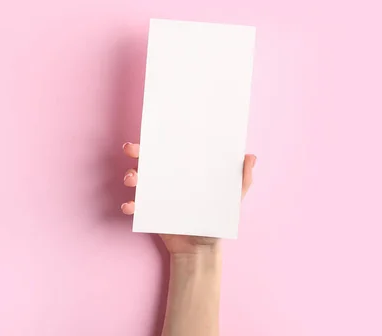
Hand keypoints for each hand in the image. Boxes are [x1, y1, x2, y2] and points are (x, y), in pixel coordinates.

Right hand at [120, 142, 255, 254]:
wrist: (202, 249)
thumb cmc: (217, 220)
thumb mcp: (233, 200)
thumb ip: (242, 180)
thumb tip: (251, 157)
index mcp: (183, 171)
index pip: (170, 150)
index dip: (160, 139)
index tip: (153, 131)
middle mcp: (166, 179)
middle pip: (148, 160)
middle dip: (137, 152)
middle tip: (132, 149)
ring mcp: (155, 195)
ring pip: (137, 180)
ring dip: (131, 175)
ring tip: (132, 179)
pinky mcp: (148, 213)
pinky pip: (135, 206)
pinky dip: (130, 204)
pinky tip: (130, 206)